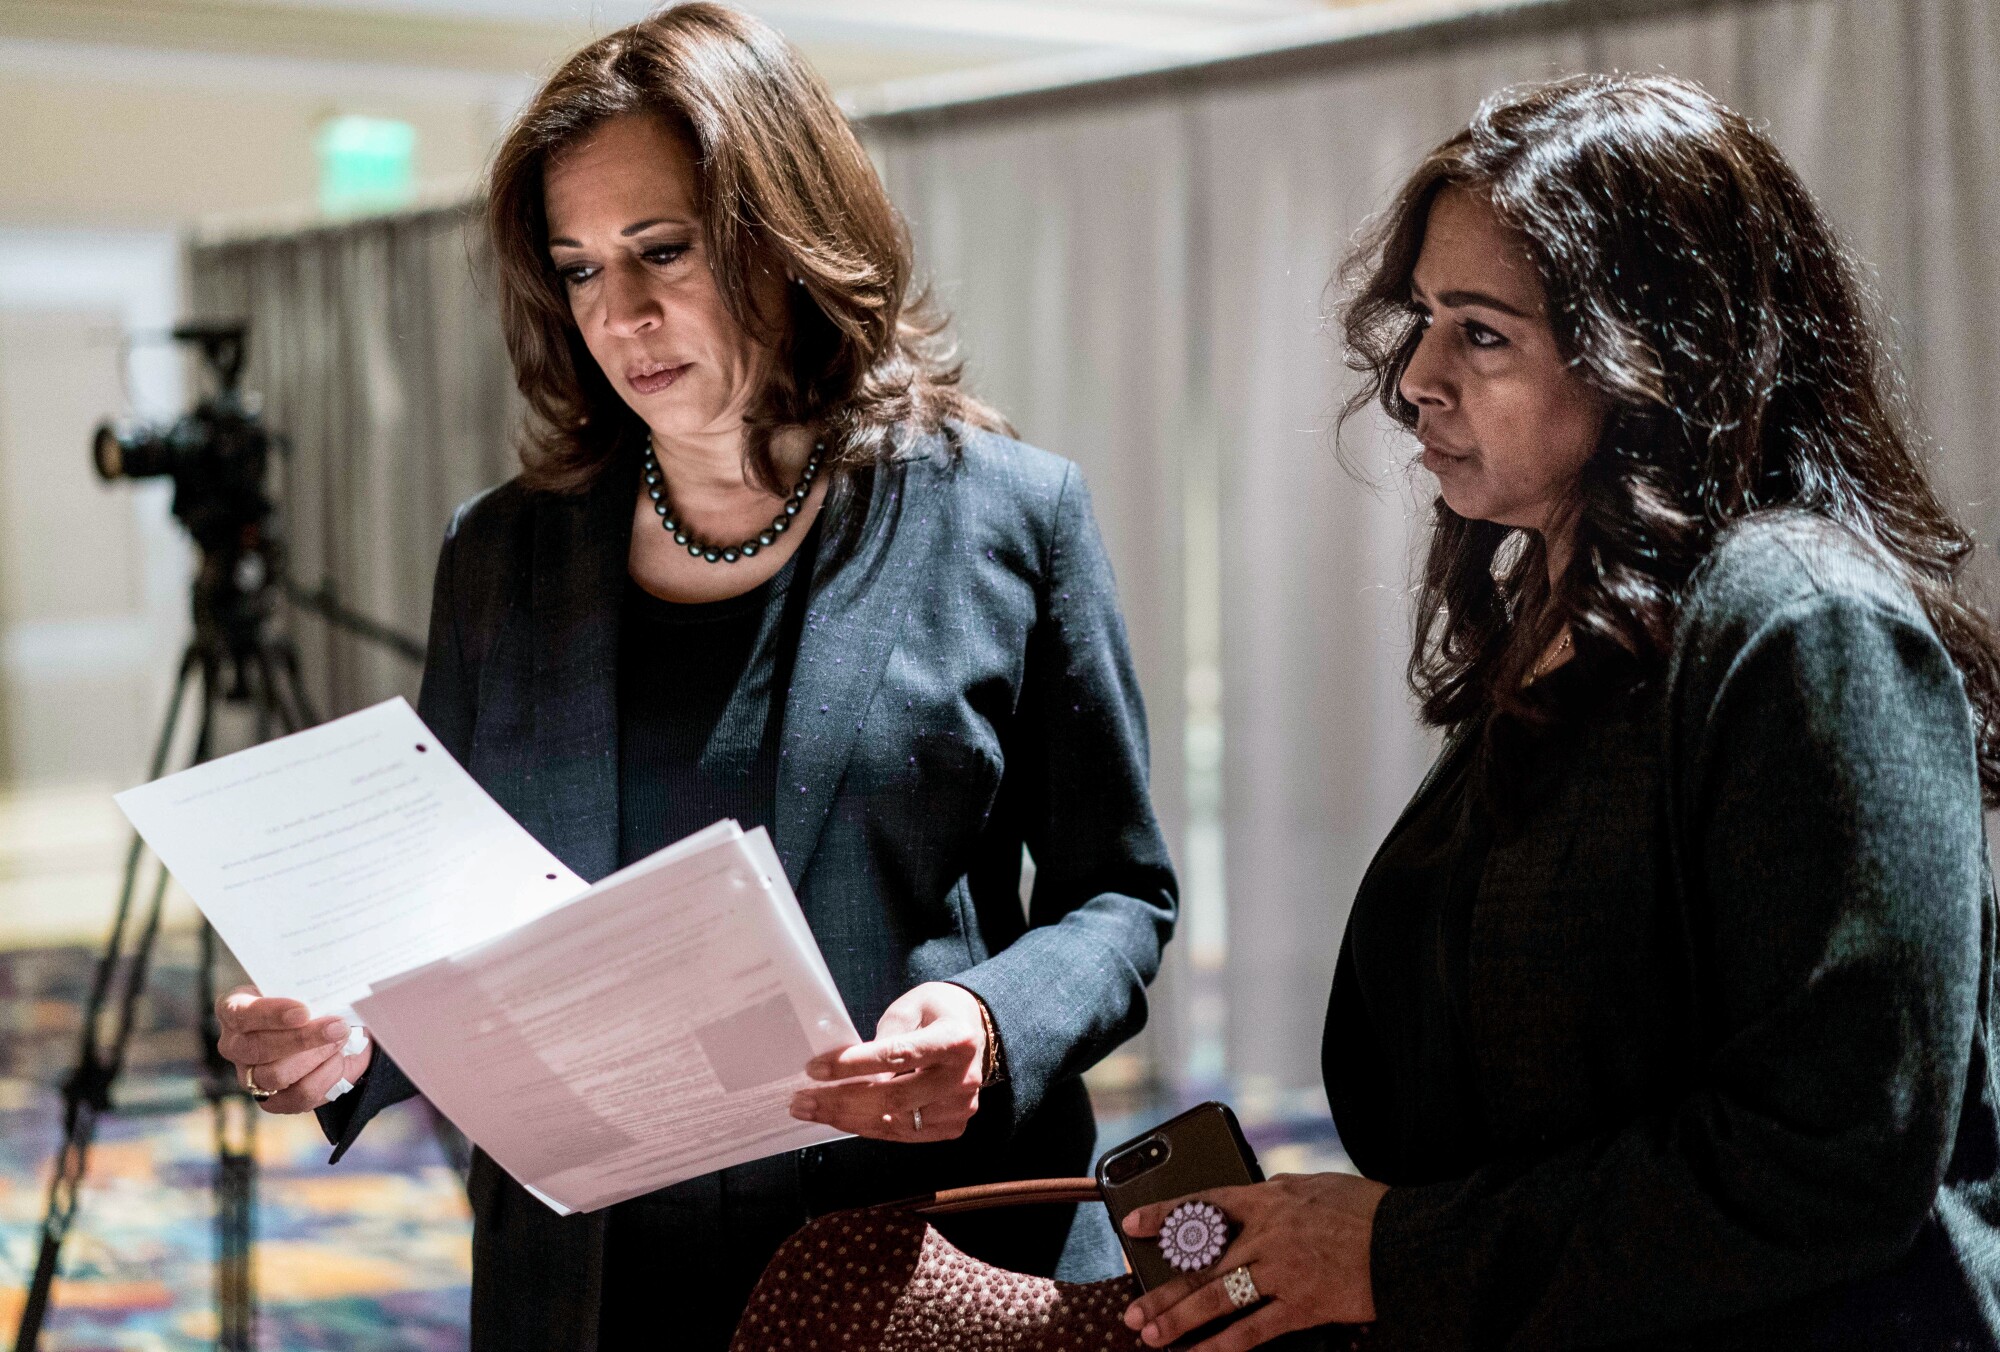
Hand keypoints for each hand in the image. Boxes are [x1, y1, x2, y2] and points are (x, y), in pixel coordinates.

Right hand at [214, 985, 373, 1113]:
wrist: (332, 1032)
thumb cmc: (313, 1002)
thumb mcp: (310, 988)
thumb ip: (312, 990)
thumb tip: (335, 995)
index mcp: (235, 1008)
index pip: (240, 1013)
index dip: (271, 1014)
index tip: (303, 1012)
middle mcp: (234, 1044)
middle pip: (257, 1049)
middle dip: (302, 1038)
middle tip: (337, 1026)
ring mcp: (248, 1076)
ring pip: (275, 1075)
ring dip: (316, 1056)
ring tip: (340, 1039)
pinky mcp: (271, 1101)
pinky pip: (298, 1096)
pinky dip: (325, 1076)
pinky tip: (338, 1059)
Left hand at [787, 981, 987, 1142]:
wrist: (976, 1031)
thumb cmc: (937, 1013)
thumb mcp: (911, 1006)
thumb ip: (884, 1034)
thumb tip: (845, 1064)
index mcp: (955, 1040)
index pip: (897, 1056)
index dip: (853, 1064)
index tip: (815, 1069)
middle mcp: (962, 1078)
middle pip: (893, 1097)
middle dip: (841, 1099)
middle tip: (802, 1099)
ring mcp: (959, 1107)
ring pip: (893, 1121)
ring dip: (847, 1118)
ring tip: (812, 1109)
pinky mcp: (952, 1126)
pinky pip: (902, 1133)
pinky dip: (868, 1126)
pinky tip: (842, 1117)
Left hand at [1120, 1172, 1387, 1349]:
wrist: (1408, 1238)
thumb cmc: (1366, 1209)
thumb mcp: (1314, 1186)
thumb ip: (1276, 1196)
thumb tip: (1249, 1202)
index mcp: (1268, 1197)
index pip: (1204, 1204)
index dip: (1165, 1214)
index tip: (1132, 1225)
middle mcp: (1267, 1233)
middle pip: (1201, 1264)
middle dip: (1162, 1291)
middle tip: (1133, 1311)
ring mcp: (1282, 1271)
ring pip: (1218, 1298)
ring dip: (1181, 1320)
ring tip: (1152, 1336)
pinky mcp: (1303, 1305)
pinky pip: (1255, 1330)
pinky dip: (1225, 1345)